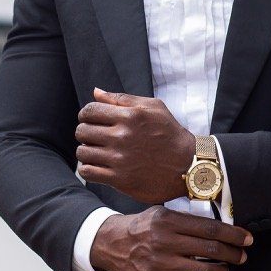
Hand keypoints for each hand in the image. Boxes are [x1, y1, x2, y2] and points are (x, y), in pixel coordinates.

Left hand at [76, 88, 195, 203]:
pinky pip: (87, 172)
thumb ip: (122, 99)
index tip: (91, 120)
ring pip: (82, 152)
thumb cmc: (169, 133)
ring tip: (98, 151)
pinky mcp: (119, 179)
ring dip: (86, 151)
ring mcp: (120, 159)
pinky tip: (98, 165)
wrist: (187, 165)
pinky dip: (88, 168)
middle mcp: (122, 136)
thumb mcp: (153, 107)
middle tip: (95, 137)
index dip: (86, 114)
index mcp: (129, 115)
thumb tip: (95, 92)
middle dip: (85, 132)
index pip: (89, 111)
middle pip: (82, 131)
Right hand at [90, 206, 252, 270]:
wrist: (113, 244)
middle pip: (210, 250)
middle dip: (232, 254)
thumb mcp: (162, 213)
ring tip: (225, 269)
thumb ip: (187, 218)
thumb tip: (220, 226)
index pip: (210, 229)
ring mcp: (160, 264)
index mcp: (169, 221)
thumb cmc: (144, 227)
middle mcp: (165, 242)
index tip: (246, 239)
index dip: (233, 235)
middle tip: (241, 256)